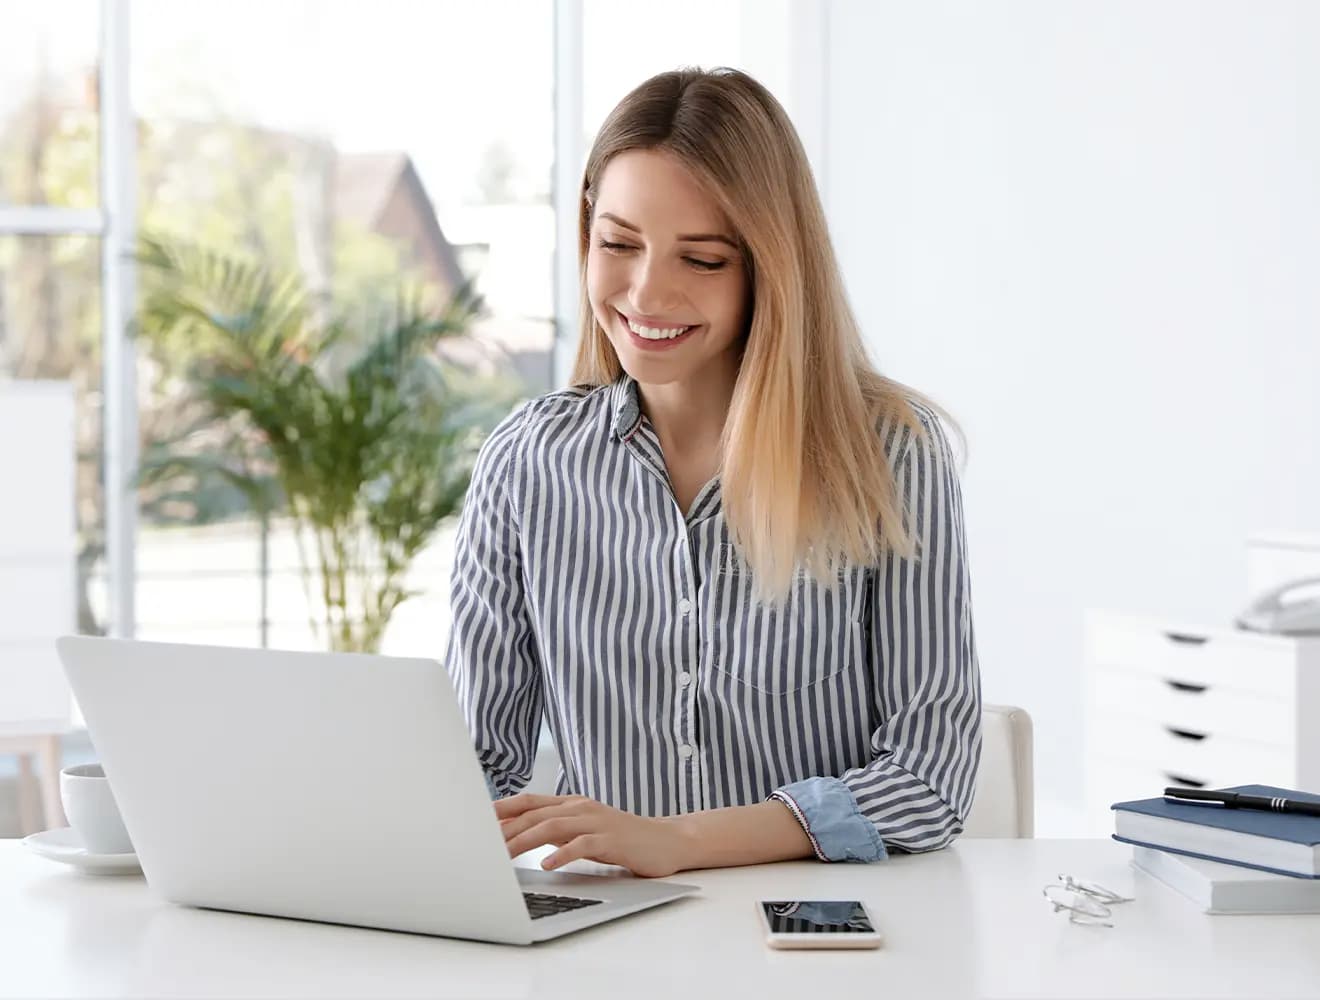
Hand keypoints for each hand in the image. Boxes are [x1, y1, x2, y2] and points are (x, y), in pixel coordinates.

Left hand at [494, 793, 692, 876]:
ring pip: (553, 825)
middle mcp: (581, 807)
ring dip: (525, 840)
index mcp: (571, 804)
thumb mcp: (582, 832)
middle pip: (535, 813)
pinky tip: (547, 864)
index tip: (473, 819)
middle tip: (480, 843)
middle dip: (505, 828)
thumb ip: (554, 831)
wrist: (665, 841)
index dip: (501, 808)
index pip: (529, 801)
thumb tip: (517, 837)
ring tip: (503, 855)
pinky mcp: (612, 839)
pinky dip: (562, 853)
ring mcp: (597, 821)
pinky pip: (582, 844)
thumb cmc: (620, 839)